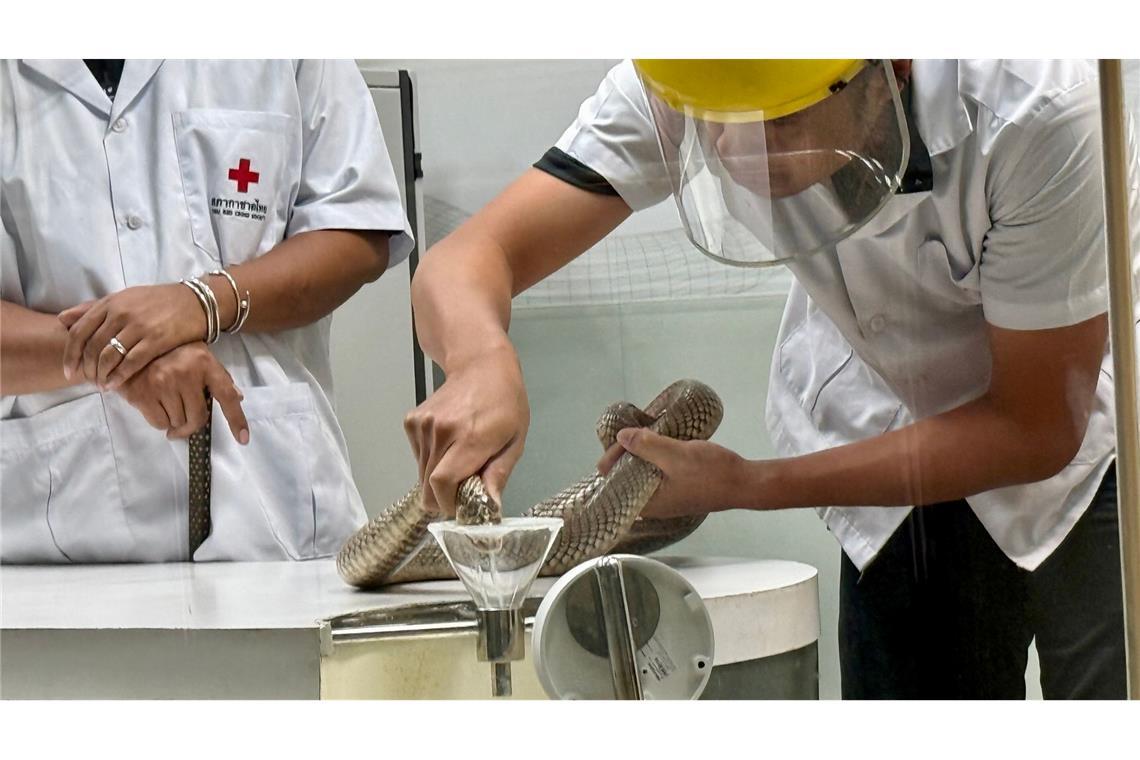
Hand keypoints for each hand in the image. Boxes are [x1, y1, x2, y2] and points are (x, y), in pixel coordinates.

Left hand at [59, 283, 207, 388]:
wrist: (195, 301)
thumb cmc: (158, 301)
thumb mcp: (123, 298)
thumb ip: (92, 308)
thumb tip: (62, 320)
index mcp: (110, 303)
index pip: (79, 331)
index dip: (70, 354)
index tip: (69, 371)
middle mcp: (121, 313)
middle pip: (92, 347)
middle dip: (87, 369)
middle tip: (88, 382)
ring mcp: (139, 327)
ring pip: (109, 356)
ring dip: (101, 374)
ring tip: (102, 385)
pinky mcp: (157, 339)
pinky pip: (131, 362)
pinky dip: (119, 376)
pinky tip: (115, 384)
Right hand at [114, 342, 248, 443]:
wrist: (129, 344)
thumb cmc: (170, 351)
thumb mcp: (198, 355)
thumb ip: (217, 376)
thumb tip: (238, 397)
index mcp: (205, 363)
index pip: (227, 396)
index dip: (236, 420)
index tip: (243, 439)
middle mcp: (186, 373)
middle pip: (198, 417)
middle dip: (192, 425)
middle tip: (185, 424)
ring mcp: (163, 383)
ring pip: (178, 422)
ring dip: (174, 421)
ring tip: (167, 406)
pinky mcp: (143, 394)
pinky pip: (159, 423)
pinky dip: (160, 422)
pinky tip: (156, 408)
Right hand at [403, 345, 528, 516]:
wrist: (480, 365)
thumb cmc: (505, 403)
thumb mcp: (515, 440)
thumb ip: (498, 474)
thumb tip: (489, 507)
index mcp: (470, 438)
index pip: (442, 483)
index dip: (448, 503)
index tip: (461, 508)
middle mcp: (441, 431)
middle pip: (428, 485)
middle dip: (443, 497)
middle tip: (463, 492)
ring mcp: (422, 425)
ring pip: (421, 474)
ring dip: (437, 479)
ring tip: (459, 462)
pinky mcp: (412, 421)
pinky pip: (418, 457)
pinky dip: (430, 462)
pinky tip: (448, 446)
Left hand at [608, 427, 745, 518]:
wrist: (745, 483)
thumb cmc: (711, 473)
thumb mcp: (675, 455)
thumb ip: (646, 446)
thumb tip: (622, 437)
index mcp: (648, 503)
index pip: (615, 483)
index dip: (613, 459)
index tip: (622, 439)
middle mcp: (655, 506)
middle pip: (627, 480)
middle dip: (626, 457)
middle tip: (631, 434)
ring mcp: (668, 500)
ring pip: (643, 477)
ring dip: (642, 457)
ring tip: (642, 436)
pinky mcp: (680, 491)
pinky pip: (658, 476)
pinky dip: (655, 461)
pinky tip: (660, 446)